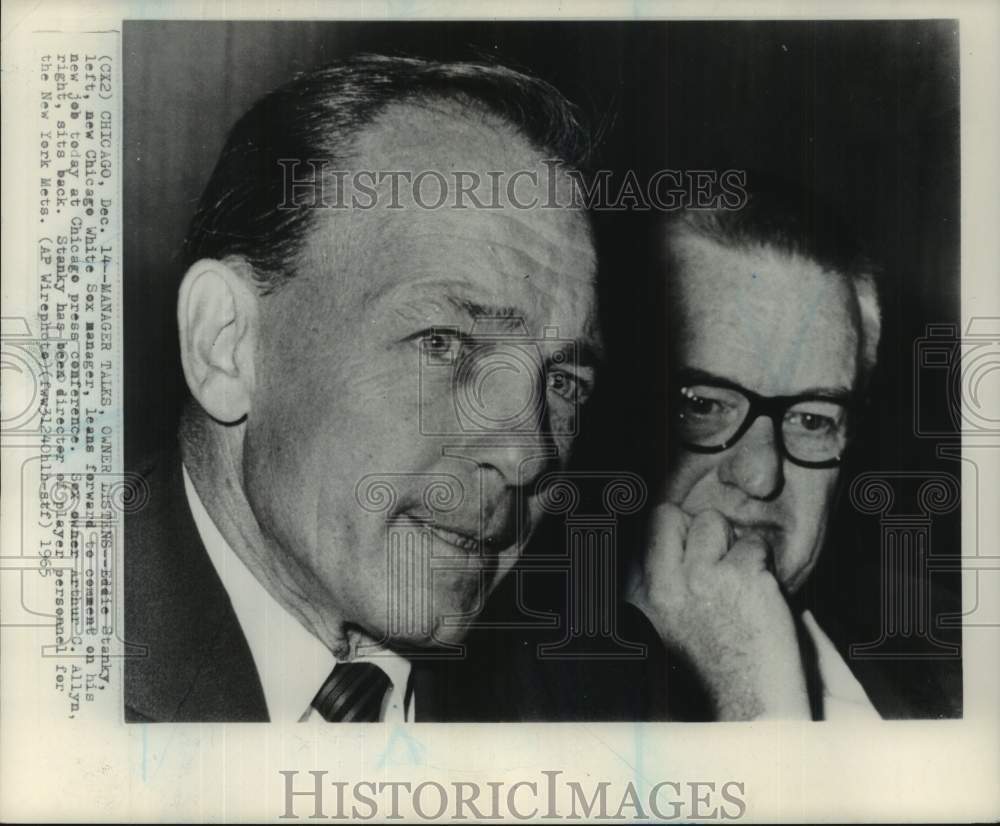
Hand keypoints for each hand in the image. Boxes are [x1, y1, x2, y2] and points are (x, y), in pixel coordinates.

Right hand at [626, 503, 809, 719]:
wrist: (753, 718)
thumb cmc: (714, 677)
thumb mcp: (665, 631)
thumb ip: (658, 590)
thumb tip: (660, 546)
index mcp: (639, 600)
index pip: (642, 536)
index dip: (669, 536)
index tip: (686, 549)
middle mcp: (663, 586)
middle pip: (668, 517)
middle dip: (693, 530)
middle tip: (715, 562)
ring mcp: (701, 580)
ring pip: (713, 524)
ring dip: (731, 546)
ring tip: (741, 584)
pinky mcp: (744, 580)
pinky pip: (754, 546)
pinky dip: (764, 565)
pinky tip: (763, 598)